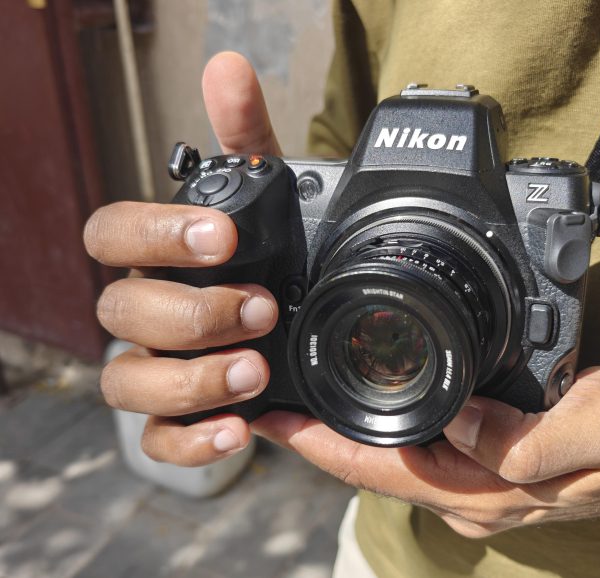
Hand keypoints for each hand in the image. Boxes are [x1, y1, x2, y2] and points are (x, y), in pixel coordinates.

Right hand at [84, 52, 280, 465]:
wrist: (315, 331)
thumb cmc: (282, 263)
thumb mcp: (274, 203)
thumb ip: (247, 143)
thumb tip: (226, 68)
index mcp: (160, 256)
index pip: (112, 235)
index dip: (155, 234)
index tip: (224, 236)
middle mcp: (147, 312)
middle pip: (120, 313)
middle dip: (190, 312)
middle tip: (263, 307)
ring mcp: (157, 369)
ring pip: (126, 382)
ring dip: (189, 378)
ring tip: (255, 371)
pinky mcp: (181, 420)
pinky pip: (156, 442)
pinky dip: (189, 441)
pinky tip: (236, 431)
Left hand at [251, 367, 599, 536]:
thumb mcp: (592, 430)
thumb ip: (523, 438)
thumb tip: (460, 418)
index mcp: (482, 489)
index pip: (381, 470)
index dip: (322, 447)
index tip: (276, 421)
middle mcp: (466, 489)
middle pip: (369, 467)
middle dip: (313, 439)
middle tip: (266, 404)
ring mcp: (472, 478)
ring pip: (386, 457)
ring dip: (338, 433)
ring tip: (296, 401)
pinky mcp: (482, 458)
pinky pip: (413, 446)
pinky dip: (376, 427)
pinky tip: (362, 406)